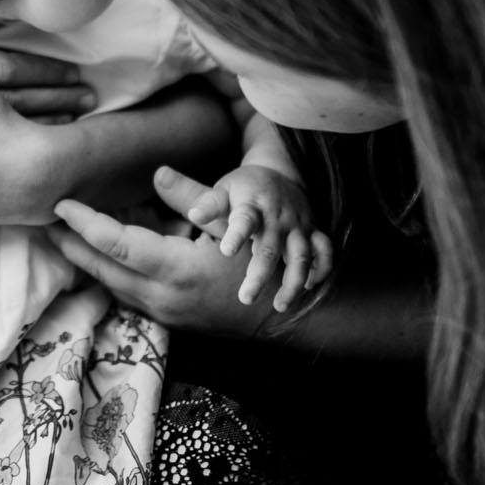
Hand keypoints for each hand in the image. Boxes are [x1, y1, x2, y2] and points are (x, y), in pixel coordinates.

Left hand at [48, 198, 276, 337]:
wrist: (286, 318)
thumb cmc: (263, 265)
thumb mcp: (232, 224)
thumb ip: (192, 198)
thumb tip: (157, 174)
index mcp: (176, 270)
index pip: (115, 245)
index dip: (84, 224)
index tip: (60, 205)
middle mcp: (163, 297)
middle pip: (102, 270)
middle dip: (71, 247)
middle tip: (43, 223)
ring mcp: (164, 314)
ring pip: (112, 287)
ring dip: (87, 263)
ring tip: (63, 239)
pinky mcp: (169, 320)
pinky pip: (127, 296)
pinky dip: (108, 275)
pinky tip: (100, 261)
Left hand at [163, 164, 334, 311]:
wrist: (281, 178)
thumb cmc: (242, 191)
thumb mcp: (220, 191)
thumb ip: (192, 194)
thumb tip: (159, 178)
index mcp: (251, 206)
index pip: (244, 219)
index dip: (236, 234)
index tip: (226, 250)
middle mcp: (276, 219)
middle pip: (271, 248)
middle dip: (261, 274)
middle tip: (245, 297)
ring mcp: (297, 229)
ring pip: (301, 257)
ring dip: (292, 281)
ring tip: (279, 306)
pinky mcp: (312, 235)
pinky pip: (324, 254)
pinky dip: (320, 271)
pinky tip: (306, 290)